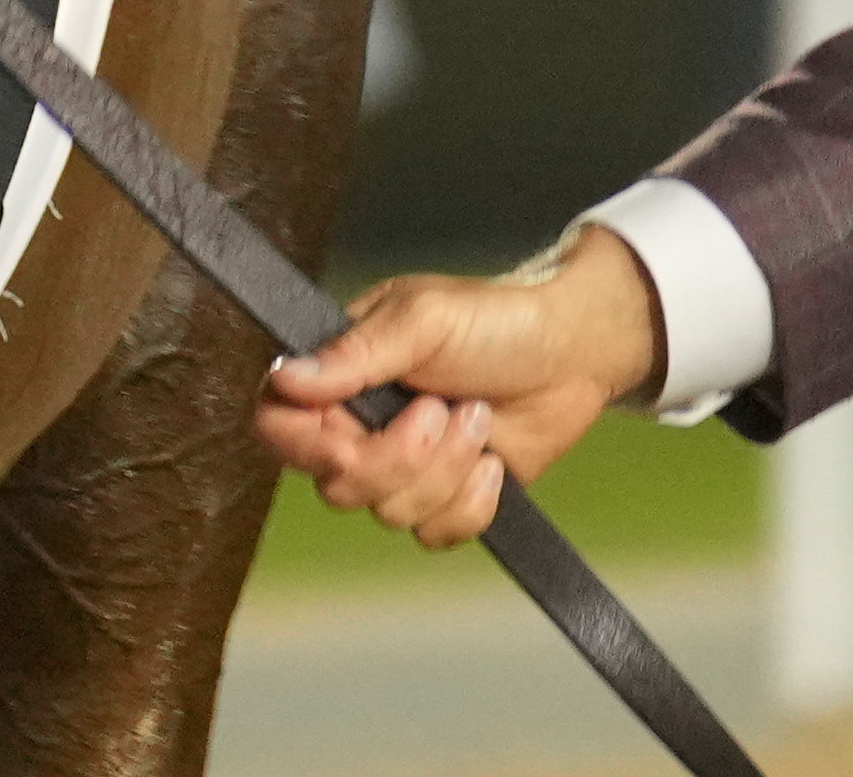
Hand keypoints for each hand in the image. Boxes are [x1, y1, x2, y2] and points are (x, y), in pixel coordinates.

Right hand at [252, 222, 667, 545]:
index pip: (279, 425)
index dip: (306, 445)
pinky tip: (493, 463)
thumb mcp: (422, 320)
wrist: (573, 353)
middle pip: (337, 485)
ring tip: (478, 417)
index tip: (346, 436)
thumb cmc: (495, 319)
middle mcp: (363, 425)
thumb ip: (354, 354)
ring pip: (391, 513)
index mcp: (342, 374)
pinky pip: (435, 534)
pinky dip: (472, 504)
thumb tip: (286, 378)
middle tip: (442, 408)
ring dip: (446, 470)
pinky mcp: (448, 499)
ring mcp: (405, 468)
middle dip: (400, 457)